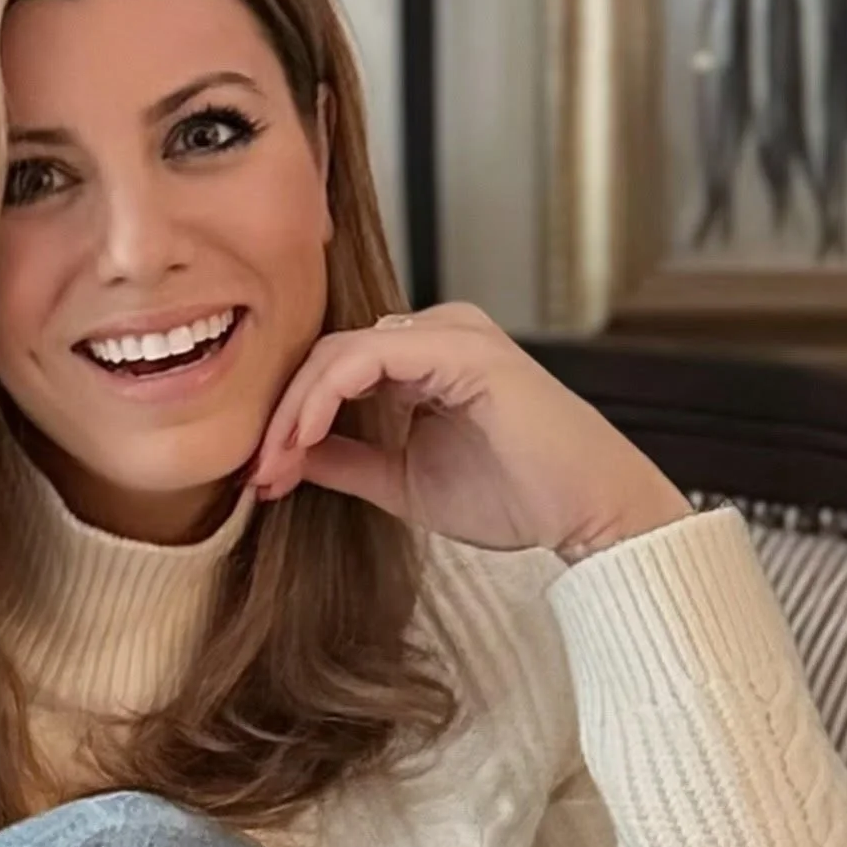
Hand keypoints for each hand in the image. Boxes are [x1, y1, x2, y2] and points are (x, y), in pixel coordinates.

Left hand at [248, 301, 692, 557]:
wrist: (589, 513)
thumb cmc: (517, 495)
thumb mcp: (404, 481)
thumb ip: (346, 461)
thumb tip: (283, 456)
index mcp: (426, 358)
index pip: (333, 372)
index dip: (288, 420)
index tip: (263, 478)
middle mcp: (436, 333)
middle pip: (326, 357)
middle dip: (281, 418)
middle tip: (257, 476)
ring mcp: (450, 333)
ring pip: (338, 353)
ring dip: (295, 411)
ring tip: (275, 466)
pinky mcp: (460, 347)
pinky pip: (368, 358)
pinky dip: (325, 397)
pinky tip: (306, 437)